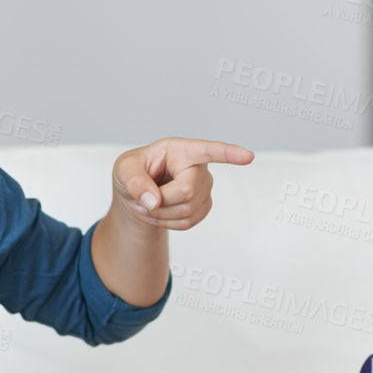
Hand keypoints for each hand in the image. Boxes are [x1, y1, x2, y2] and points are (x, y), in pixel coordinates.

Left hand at [112, 137, 253, 230]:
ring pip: (188, 210)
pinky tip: (160, 213)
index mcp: (180, 150)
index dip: (228, 154)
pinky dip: (168, 223)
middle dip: (161, 201)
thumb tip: (153, 200)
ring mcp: (204, 186)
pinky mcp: (204, 204)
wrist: (137, 195)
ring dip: (161, 214)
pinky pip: (188, 222)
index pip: (207, 151)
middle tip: (144, 199)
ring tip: (148, 205)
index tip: (248, 157)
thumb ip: (135, 183)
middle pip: (187, 192)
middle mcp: (198, 166)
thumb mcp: (124, 171)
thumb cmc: (133, 174)